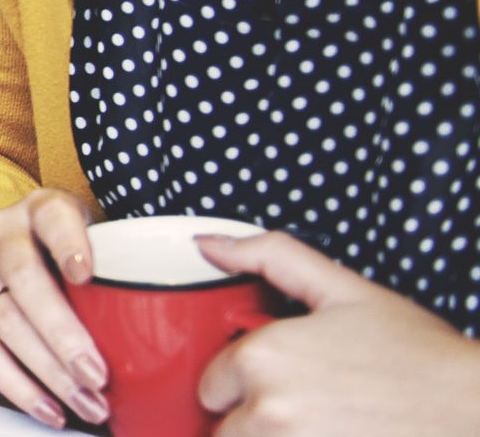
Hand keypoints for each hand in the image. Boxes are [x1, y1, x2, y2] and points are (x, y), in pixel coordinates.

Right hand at [0, 188, 108, 429]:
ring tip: (87, 403)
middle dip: (62, 333)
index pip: (52, 218)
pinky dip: (17, 386)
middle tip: (97, 374)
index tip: (87, 274)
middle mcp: (2, 233)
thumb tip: (181, 312)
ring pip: (4, 320)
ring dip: (47, 370)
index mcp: (39, 208)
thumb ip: (118, 260)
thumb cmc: (58, 247)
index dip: (68, 244)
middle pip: (25, 279)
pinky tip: (50, 408)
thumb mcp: (87, 232)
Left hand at [197, 231, 479, 434]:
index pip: (210, 385)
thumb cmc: (420, 358)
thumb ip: (268, 255)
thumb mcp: (343, 288)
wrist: (477, 412)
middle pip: (224, 432)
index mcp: (264, 359)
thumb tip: (210, 244)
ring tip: (317, 425)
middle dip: (249, 422)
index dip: (236, 382)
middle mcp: (271, 413)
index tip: (269, 381)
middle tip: (299, 407)